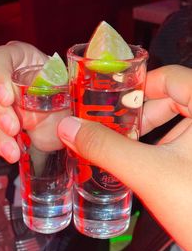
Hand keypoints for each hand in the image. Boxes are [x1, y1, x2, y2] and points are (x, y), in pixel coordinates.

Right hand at [0, 41, 66, 162]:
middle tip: (14, 128)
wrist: (62, 120)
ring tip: (13, 151)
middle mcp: (0, 75)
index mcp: (19, 58)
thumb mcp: (65, 91)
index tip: (8, 99)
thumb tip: (48, 101)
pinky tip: (6, 150)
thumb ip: (57, 92)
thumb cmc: (64, 98)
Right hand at [58, 65, 191, 250]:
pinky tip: (144, 163)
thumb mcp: (148, 173)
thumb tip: (69, 128)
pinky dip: (162, 146)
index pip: (169, 77)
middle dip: (138, 114)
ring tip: (123, 147)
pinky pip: (185, 140)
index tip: (110, 102)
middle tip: (113, 129)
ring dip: (148, 132)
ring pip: (178, 120)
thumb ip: (105, 148)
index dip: (136, 87)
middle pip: (172, 97)